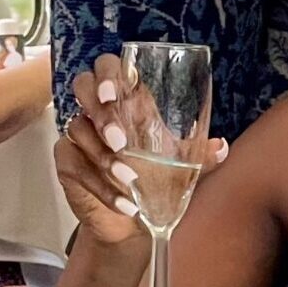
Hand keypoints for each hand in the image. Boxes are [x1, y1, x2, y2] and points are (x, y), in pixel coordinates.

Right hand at [56, 52, 227, 246]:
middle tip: (119, 140)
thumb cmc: (155, 178)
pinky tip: (124, 203)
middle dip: (100, 112)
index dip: (107, 74)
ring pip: (78, 130)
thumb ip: (200, 156)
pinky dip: (101, 186)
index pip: (108, 67)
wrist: (133, 219)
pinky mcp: (67, 162)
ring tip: (130, 179)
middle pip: (82, 86)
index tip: (114, 94)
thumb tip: (220, 147)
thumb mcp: (181, 165)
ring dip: (104, 157)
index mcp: (127, 99)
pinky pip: (75, 166)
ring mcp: (79, 135)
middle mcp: (98, 111)